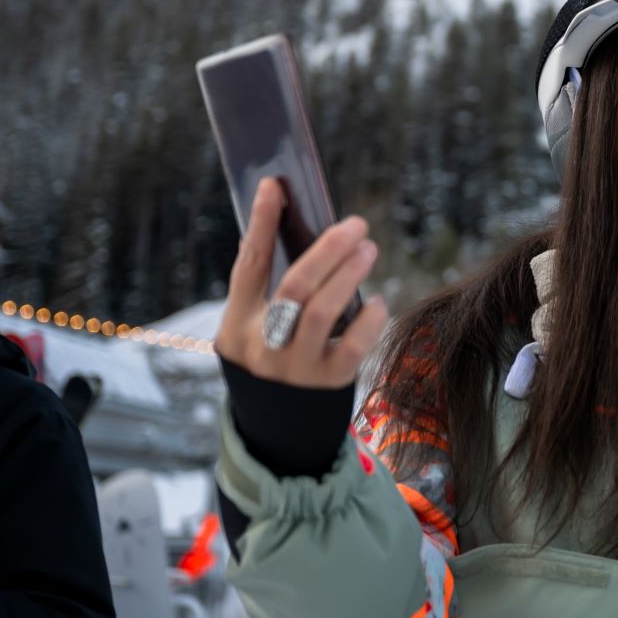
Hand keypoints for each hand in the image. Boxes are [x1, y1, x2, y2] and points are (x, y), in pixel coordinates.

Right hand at [215, 177, 387, 386]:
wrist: (279, 431)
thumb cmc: (275, 362)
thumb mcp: (256, 330)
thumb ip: (269, 291)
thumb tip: (288, 230)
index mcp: (237, 324)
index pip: (249, 265)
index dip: (260, 224)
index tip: (273, 186)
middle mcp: (261, 346)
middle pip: (293, 287)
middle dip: (326, 250)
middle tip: (356, 224)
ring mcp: (293, 368)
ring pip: (321, 312)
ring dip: (349, 275)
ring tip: (369, 250)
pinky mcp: (326, 384)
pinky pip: (352, 346)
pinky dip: (369, 320)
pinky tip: (379, 302)